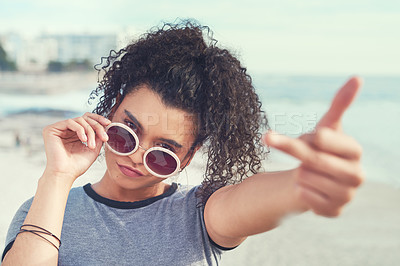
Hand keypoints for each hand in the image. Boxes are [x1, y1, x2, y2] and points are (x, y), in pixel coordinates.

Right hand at [42, 112, 110, 182]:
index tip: (108, 123)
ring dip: (89, 131)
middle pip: (84, 118)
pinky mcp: (51, 129)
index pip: (86, 119)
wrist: (65, 174)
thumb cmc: (77, 166)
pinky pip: (70, 122)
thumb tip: (105, 126)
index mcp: (74, 134)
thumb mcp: (93, 149)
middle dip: (97, 126)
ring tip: (92, 145)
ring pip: (79, 120)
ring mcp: (58, 129)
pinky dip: (80, 130)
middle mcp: (66, 130)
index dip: (98, 119)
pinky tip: (83, 140)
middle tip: (104, 137)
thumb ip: (98, 137)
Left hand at [264, 77, 364, 216]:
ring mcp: (347, 196)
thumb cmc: (320, 149)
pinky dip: (299, 189)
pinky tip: (308, 188)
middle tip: (273, 139)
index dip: (308, 136)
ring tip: (308, 172)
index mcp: (355, 151)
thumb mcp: (326, 126)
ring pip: (305, 178)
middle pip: (312, 159)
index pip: (323, 139)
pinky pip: (304, 196)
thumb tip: (358, 78)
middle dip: (293, 150)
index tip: (308, 136)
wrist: (314, 179)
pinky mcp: (334, 212)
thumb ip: (340, 104)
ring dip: (299, 173)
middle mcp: (356, 175)